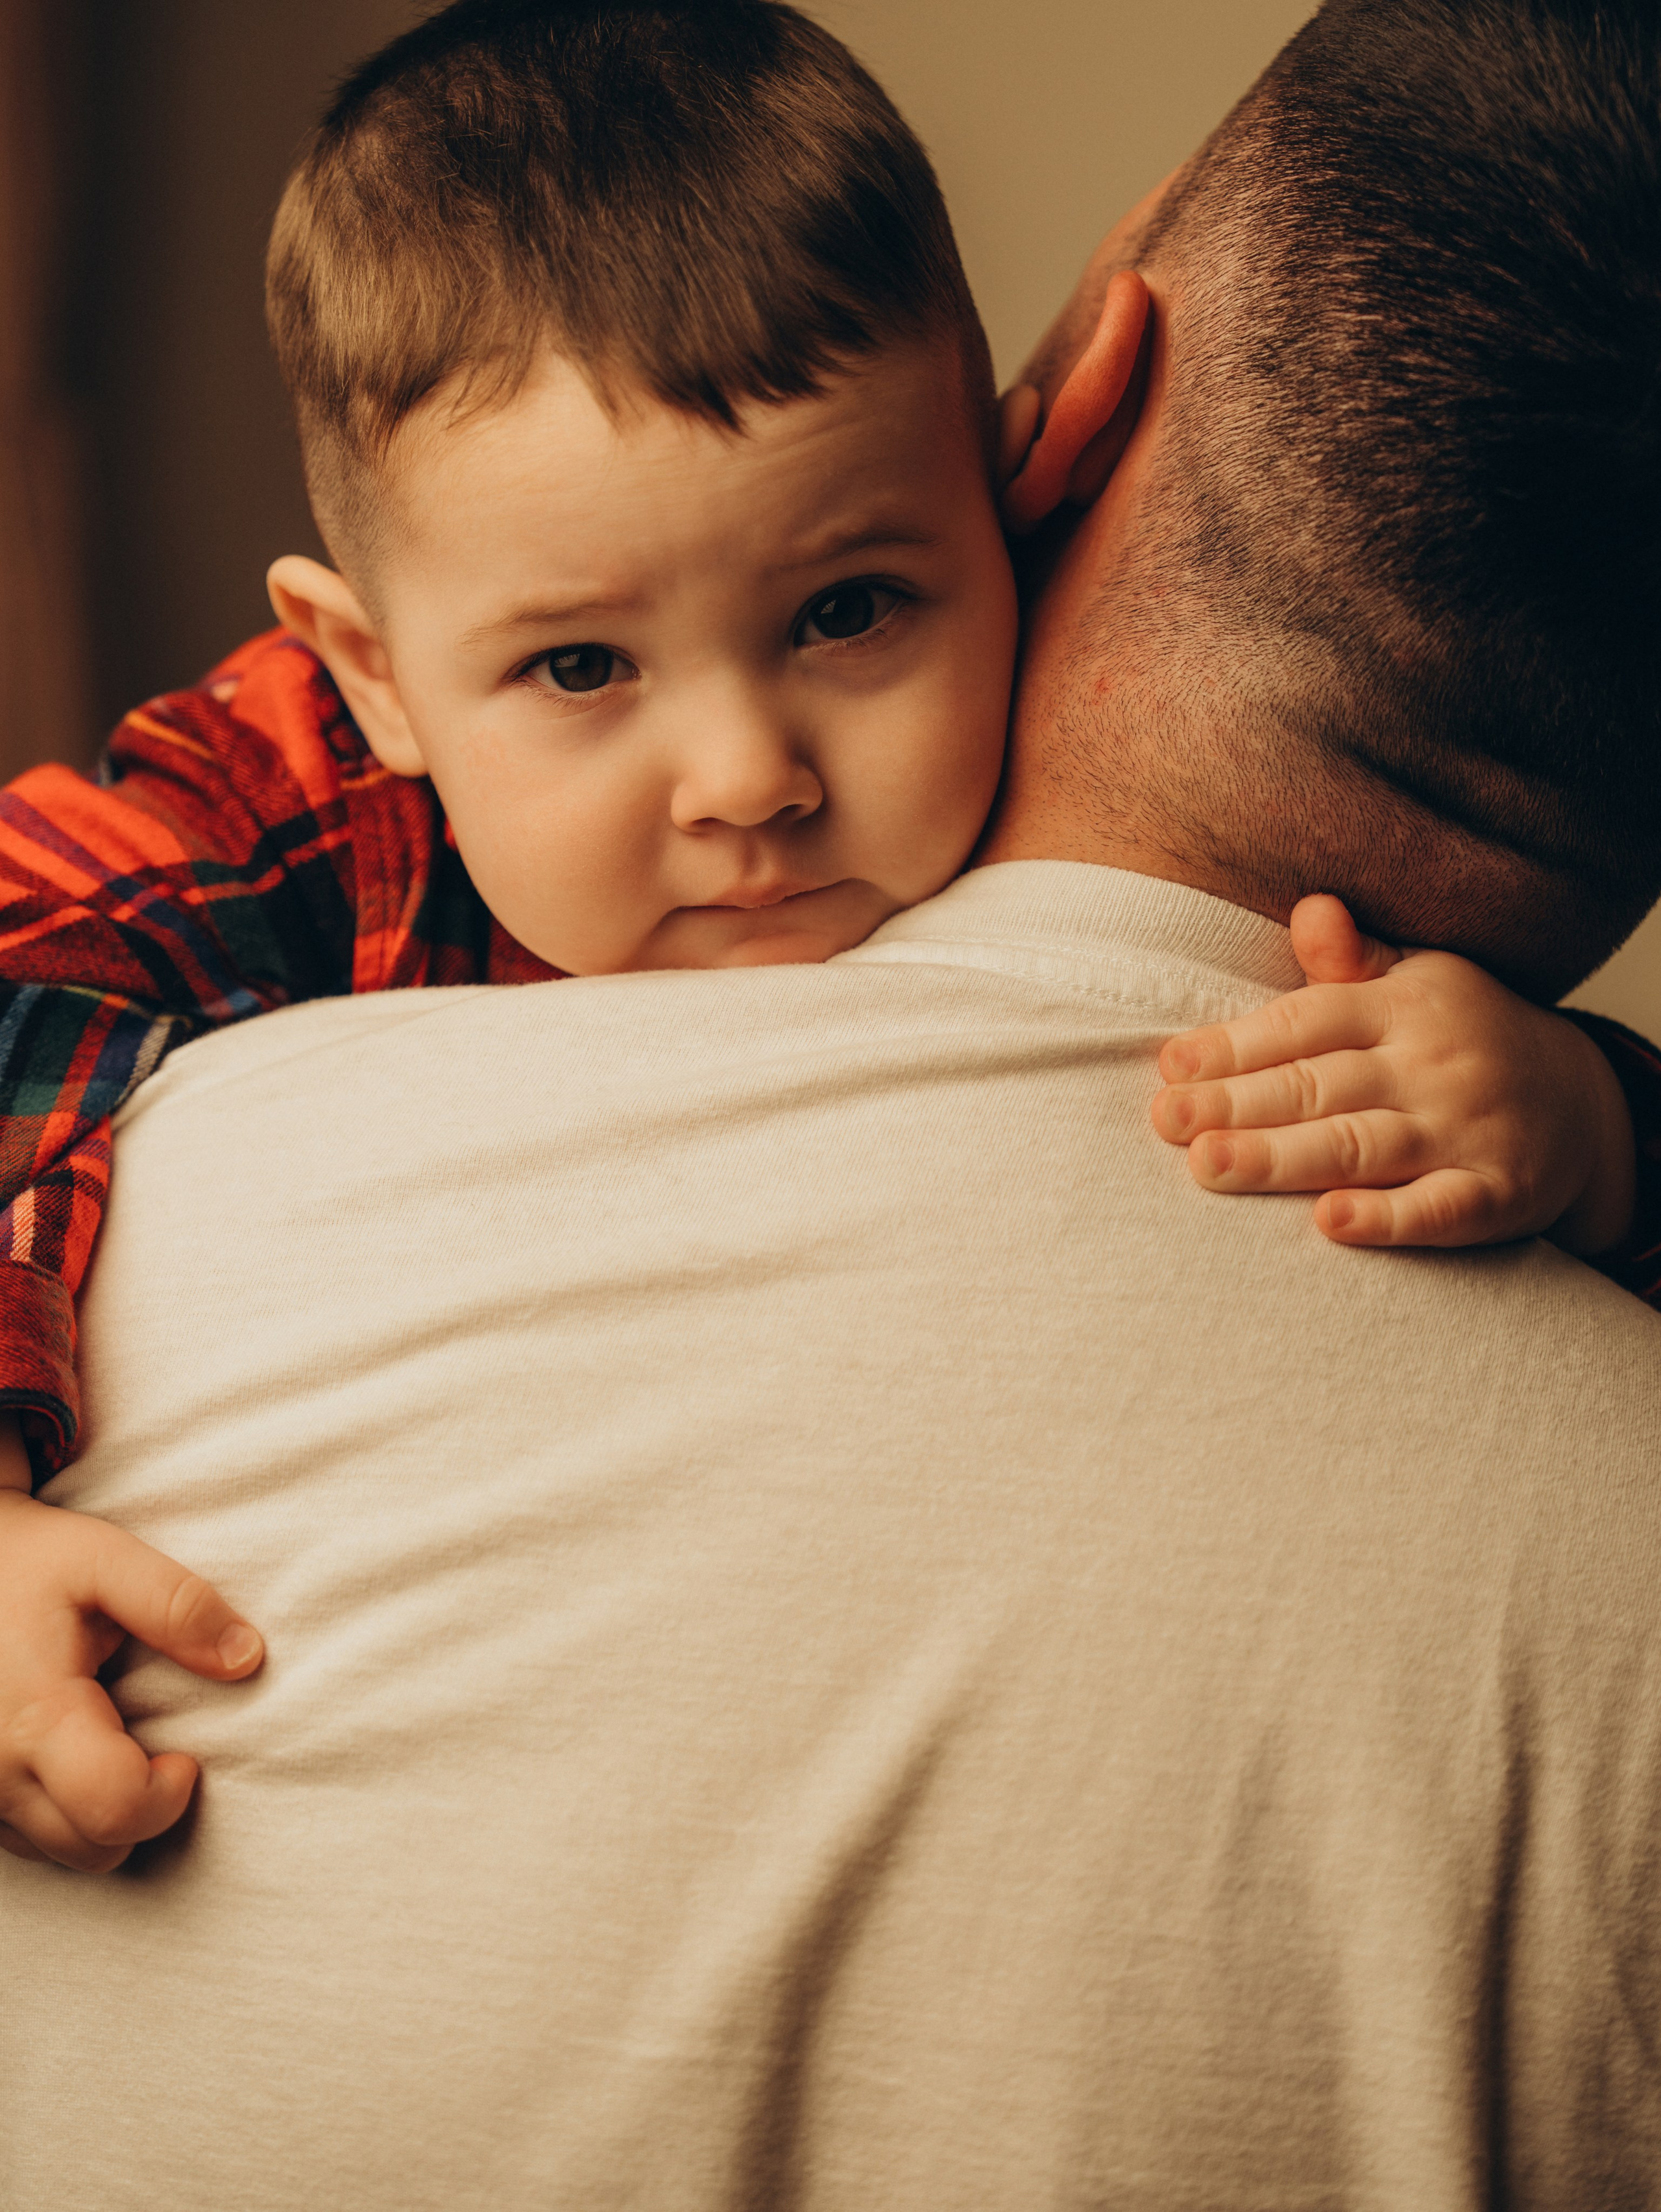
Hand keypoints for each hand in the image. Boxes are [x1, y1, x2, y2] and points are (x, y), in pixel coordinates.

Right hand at [0, 1423, 263, 1870]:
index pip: (117, 1812)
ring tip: (105, 1740)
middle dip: (142, 1809)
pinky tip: (67, 1753)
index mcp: (37, 1718)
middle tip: (148, 1743)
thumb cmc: (25, 1560)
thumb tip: (247, 1658)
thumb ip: (177, 1607)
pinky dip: (58, 1811)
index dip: (169, 1796)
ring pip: (58, 1852)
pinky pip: (24, 1839)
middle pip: (93, 1849)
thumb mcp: (103, 1561)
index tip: (184, 1755)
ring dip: (97, 1813)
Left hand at [1150, 895, 1637, 1254]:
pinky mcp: (1498, 1194)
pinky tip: (1329, 1221)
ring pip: (1362, 1146)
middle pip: (1320, 1085)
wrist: (1587, 1102)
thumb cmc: (1468, 1039)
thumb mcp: (1420, 981)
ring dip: (1283, 1158)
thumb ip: (1353, 961)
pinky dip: (1386, 1218)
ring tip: (1211, 1166)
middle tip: (1167, 1123)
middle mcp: (1433, 1065)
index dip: (1235, 1044)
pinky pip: (1438, 1209)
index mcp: (1405, 1006)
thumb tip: (1308, 908)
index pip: (1306, 1022)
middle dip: (1238, 1104)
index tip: (1170, 1067)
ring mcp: (1466, 1131)